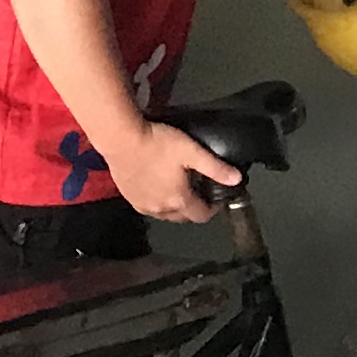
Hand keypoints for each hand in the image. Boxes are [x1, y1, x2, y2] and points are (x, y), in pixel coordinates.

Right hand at [108, 116, 241, 223]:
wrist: (120, 138)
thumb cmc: (157, 144)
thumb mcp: (191, 151)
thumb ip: (215, 167)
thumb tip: (236, 179)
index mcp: (178, 200)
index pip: (201, 215)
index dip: (213, 209)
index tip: (217, 198)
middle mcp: (160, 209)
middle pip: (183, 217)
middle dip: (194, 208)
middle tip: (199, 190)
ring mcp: (142, 205)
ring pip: (164, 214)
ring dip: (175, 207)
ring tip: (179, 188)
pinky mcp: (128, 198)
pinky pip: (148, 207)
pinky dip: (157, 202)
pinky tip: (157, 187)